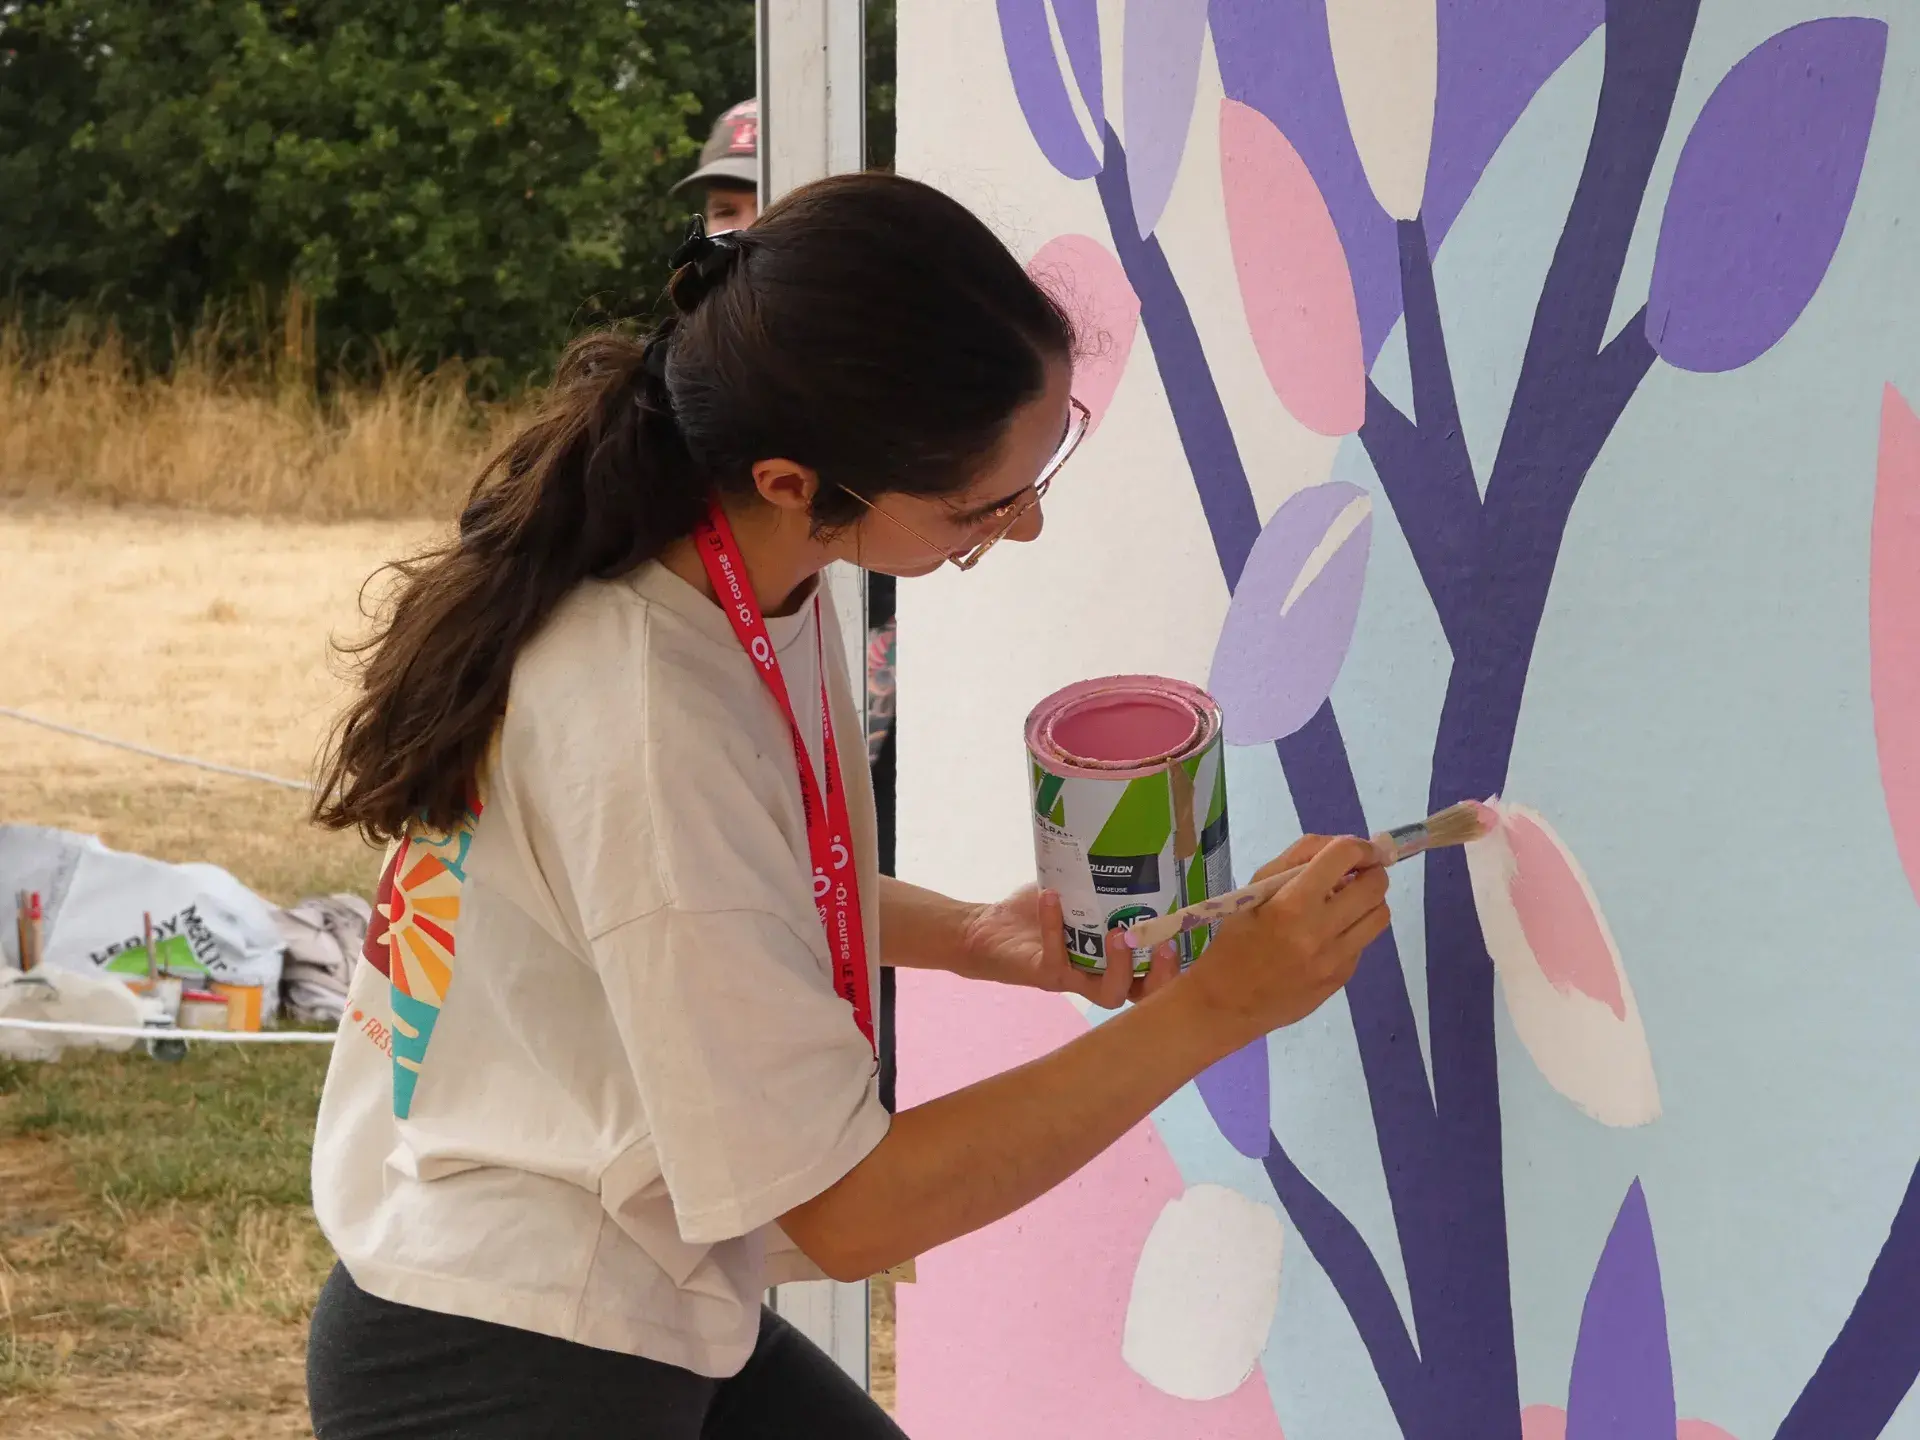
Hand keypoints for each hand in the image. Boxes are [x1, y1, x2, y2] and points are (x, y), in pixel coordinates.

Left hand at [959, 886, 1182, 1010]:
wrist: (990, 929)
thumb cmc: (1045, 911)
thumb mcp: (1082, 891)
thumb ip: (1108, 880)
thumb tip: (1140, 840)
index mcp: (1121, 960)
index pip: (1161, 972)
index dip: (1181, 962)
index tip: (1191, 933)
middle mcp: (1104, 977)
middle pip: (1145, 995)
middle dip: (1161, 976)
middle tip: (1166, 946)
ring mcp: (1076, 980)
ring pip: (1108, 992)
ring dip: (1119, 967)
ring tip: (1119, 935)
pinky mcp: (1045, 976)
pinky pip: (1056, 958)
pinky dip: (1054, 926)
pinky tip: (1052, 897)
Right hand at [1186, 834, 1390, 1045]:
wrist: (1227, 1003)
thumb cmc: (1234, 941)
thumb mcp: (1253, 890)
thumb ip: (1296, 859)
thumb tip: (1338, 845)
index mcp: (1292, 904)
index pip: (1344, 857)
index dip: (1360, 846)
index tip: (1360, 849)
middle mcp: (1320, 931)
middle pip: (1375, 887)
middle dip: (1372, 871)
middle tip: (1356, 874)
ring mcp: (1335, 959)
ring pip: (1380, 916)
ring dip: (1369, 901)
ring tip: (1347, 902)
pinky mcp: (1342, 978)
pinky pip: (1364, 943)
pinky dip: (1353, 930)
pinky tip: (1329, 934)